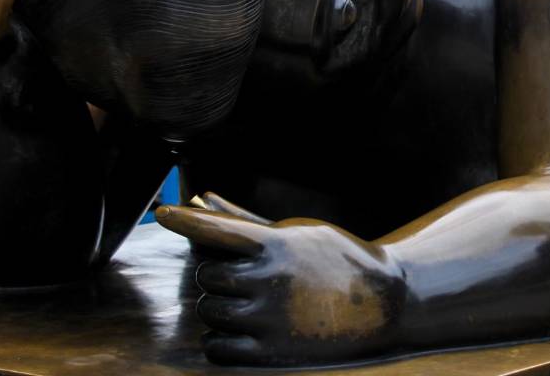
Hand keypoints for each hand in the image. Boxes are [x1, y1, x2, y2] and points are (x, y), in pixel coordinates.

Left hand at [157, 194, 405, 365]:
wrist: (388, 302)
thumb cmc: (339, 261)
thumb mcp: (298, 234)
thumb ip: (244, 220)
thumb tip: (203, 198)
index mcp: (276, 244)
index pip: (214, 227)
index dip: (183, 219)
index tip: (161, 213)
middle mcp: (268, 279)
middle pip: (206, 274)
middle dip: (218, 275)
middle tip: (246, 277)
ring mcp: (269, 317)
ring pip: (209, 311)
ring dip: (219, 308)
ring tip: (250, 304)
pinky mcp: (271, 351)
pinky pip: (217, 348)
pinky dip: (222, 341)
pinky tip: (243, 331)